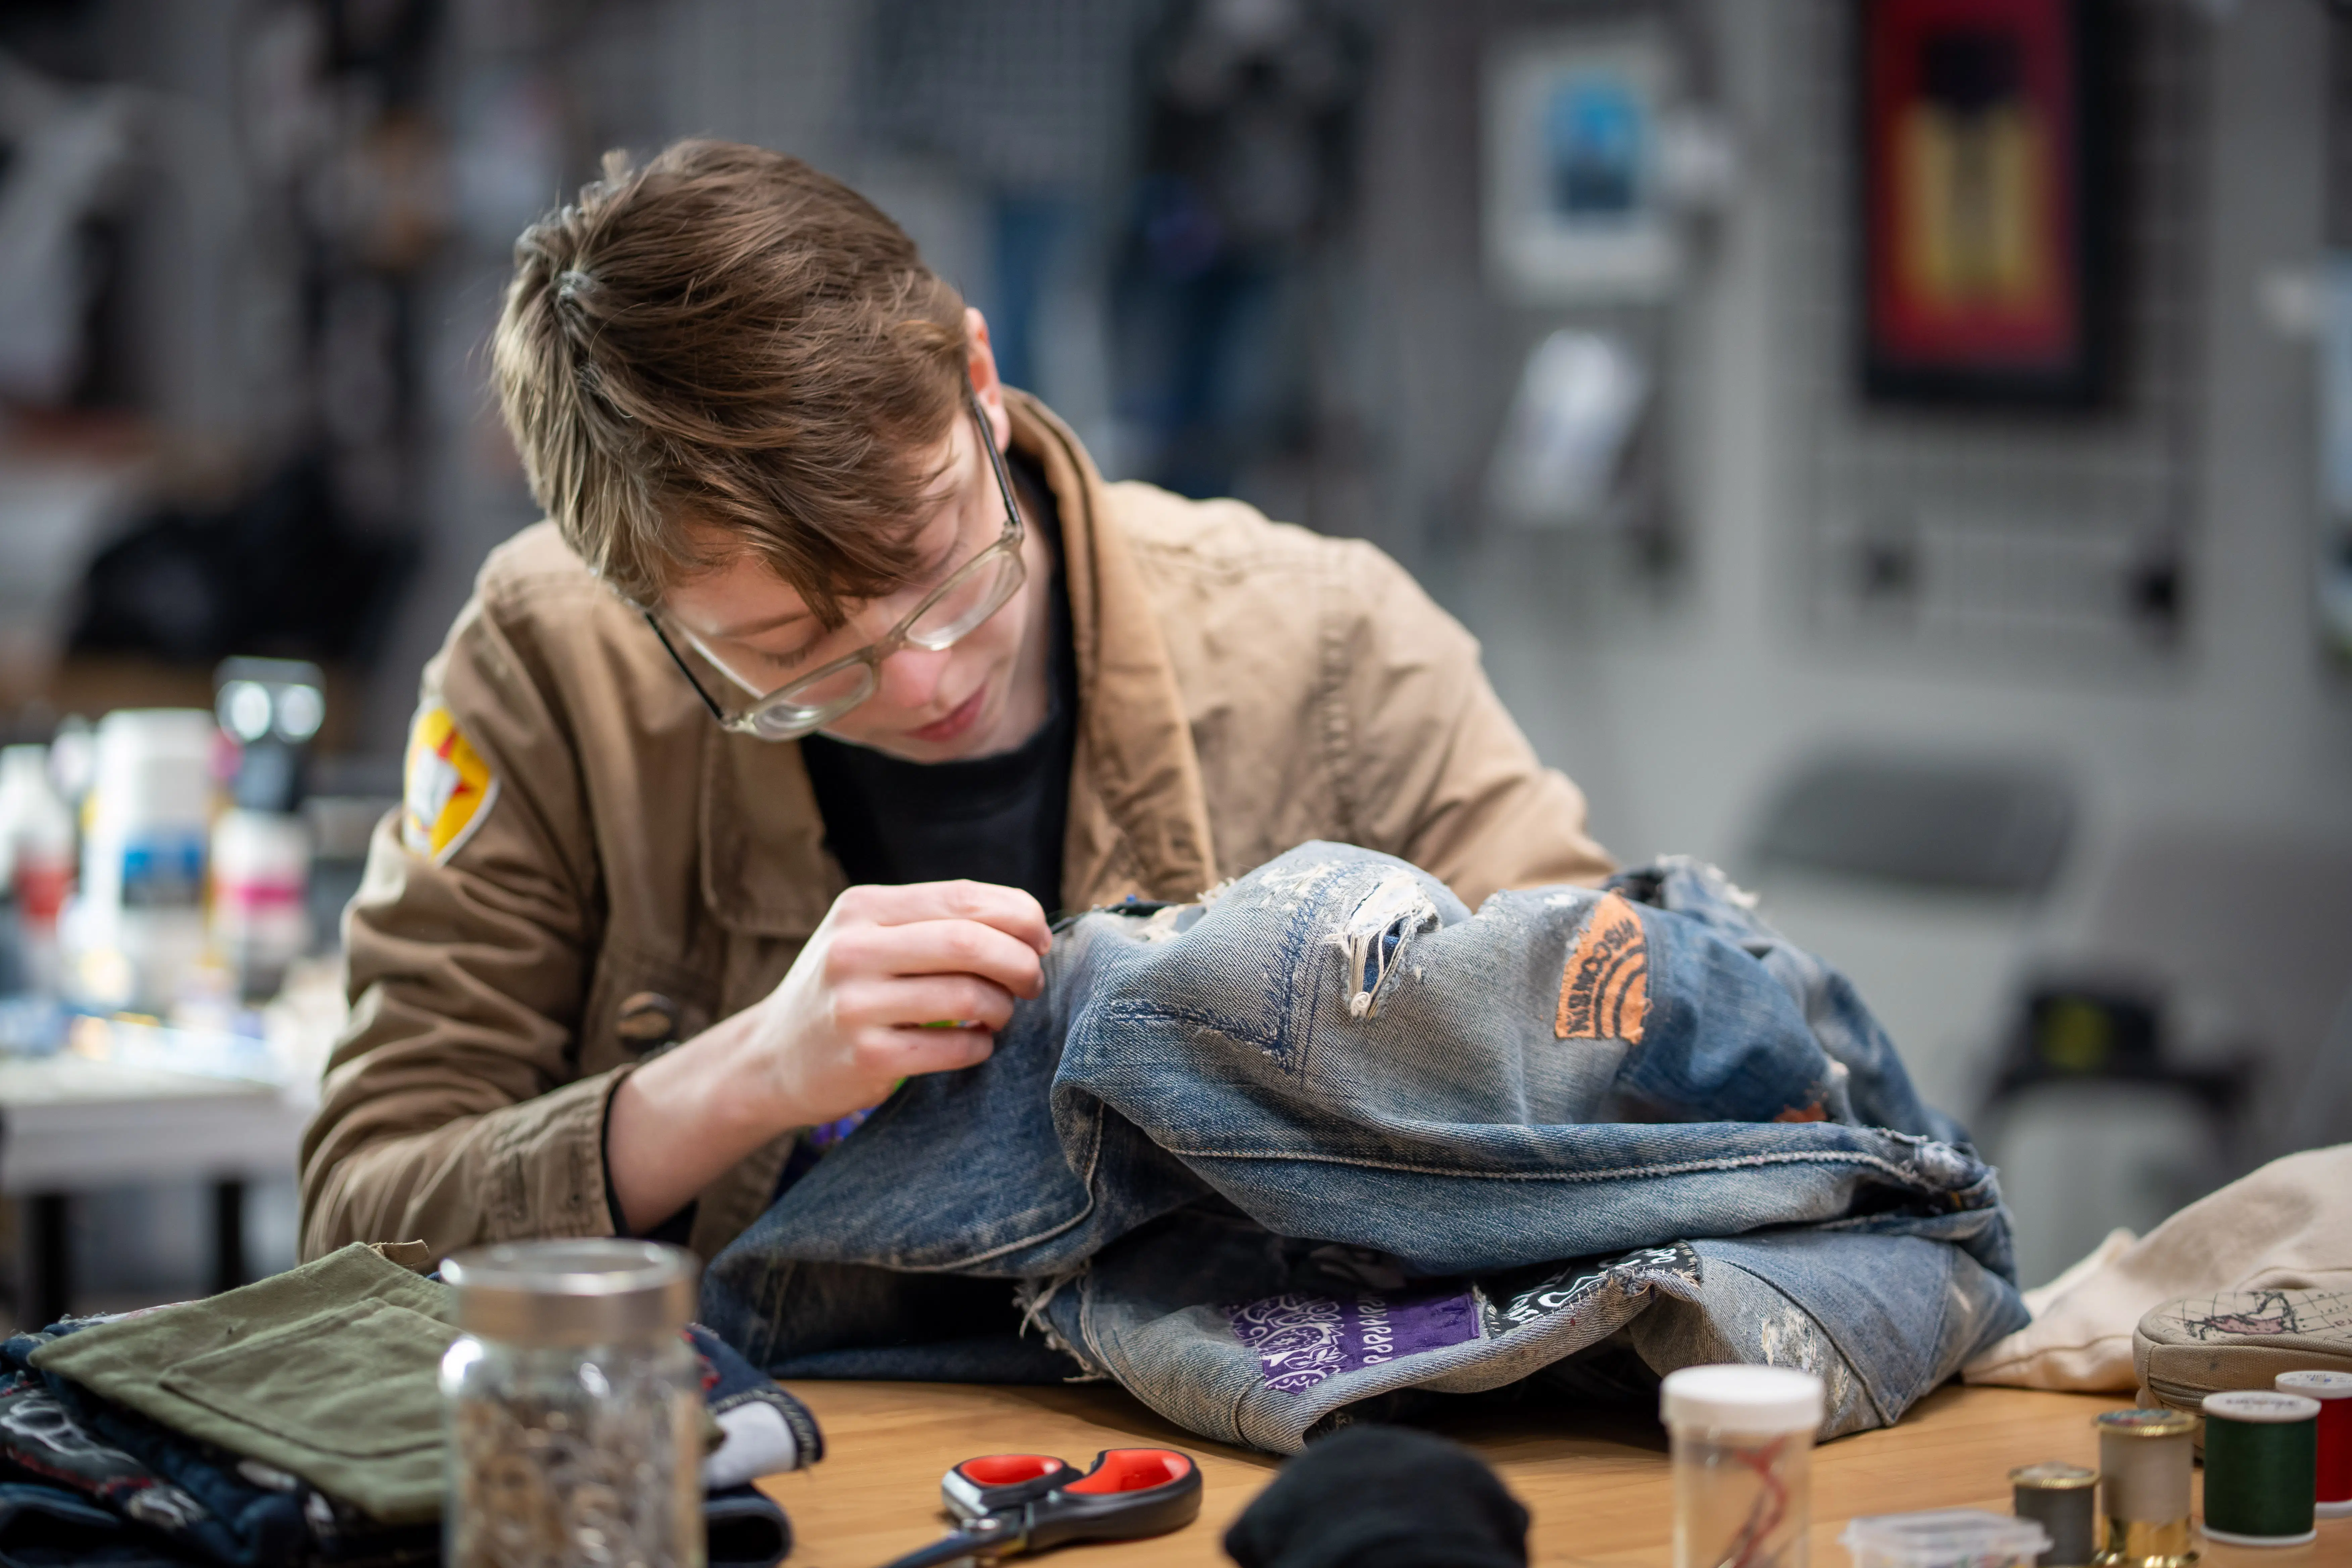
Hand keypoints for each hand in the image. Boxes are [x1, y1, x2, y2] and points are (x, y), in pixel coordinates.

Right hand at [606, 880, 1049, 1232]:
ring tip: (999, 1014)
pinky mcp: (865, 1058)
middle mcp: (853, 949)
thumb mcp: (870, 936)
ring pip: (967, 995)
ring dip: (1002, 1007)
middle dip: (1019, 961)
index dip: (1018, 914)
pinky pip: (952, 1048)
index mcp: (862, 907)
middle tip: (1032, 981)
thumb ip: (934, 920)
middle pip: (969, 941)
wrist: (770, 1059)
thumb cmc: (843, 990)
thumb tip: (1028, 920)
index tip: (1041, 937)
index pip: (962, 897)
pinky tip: (976, 1044)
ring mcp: (855, 1005)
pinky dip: (979, 1046)